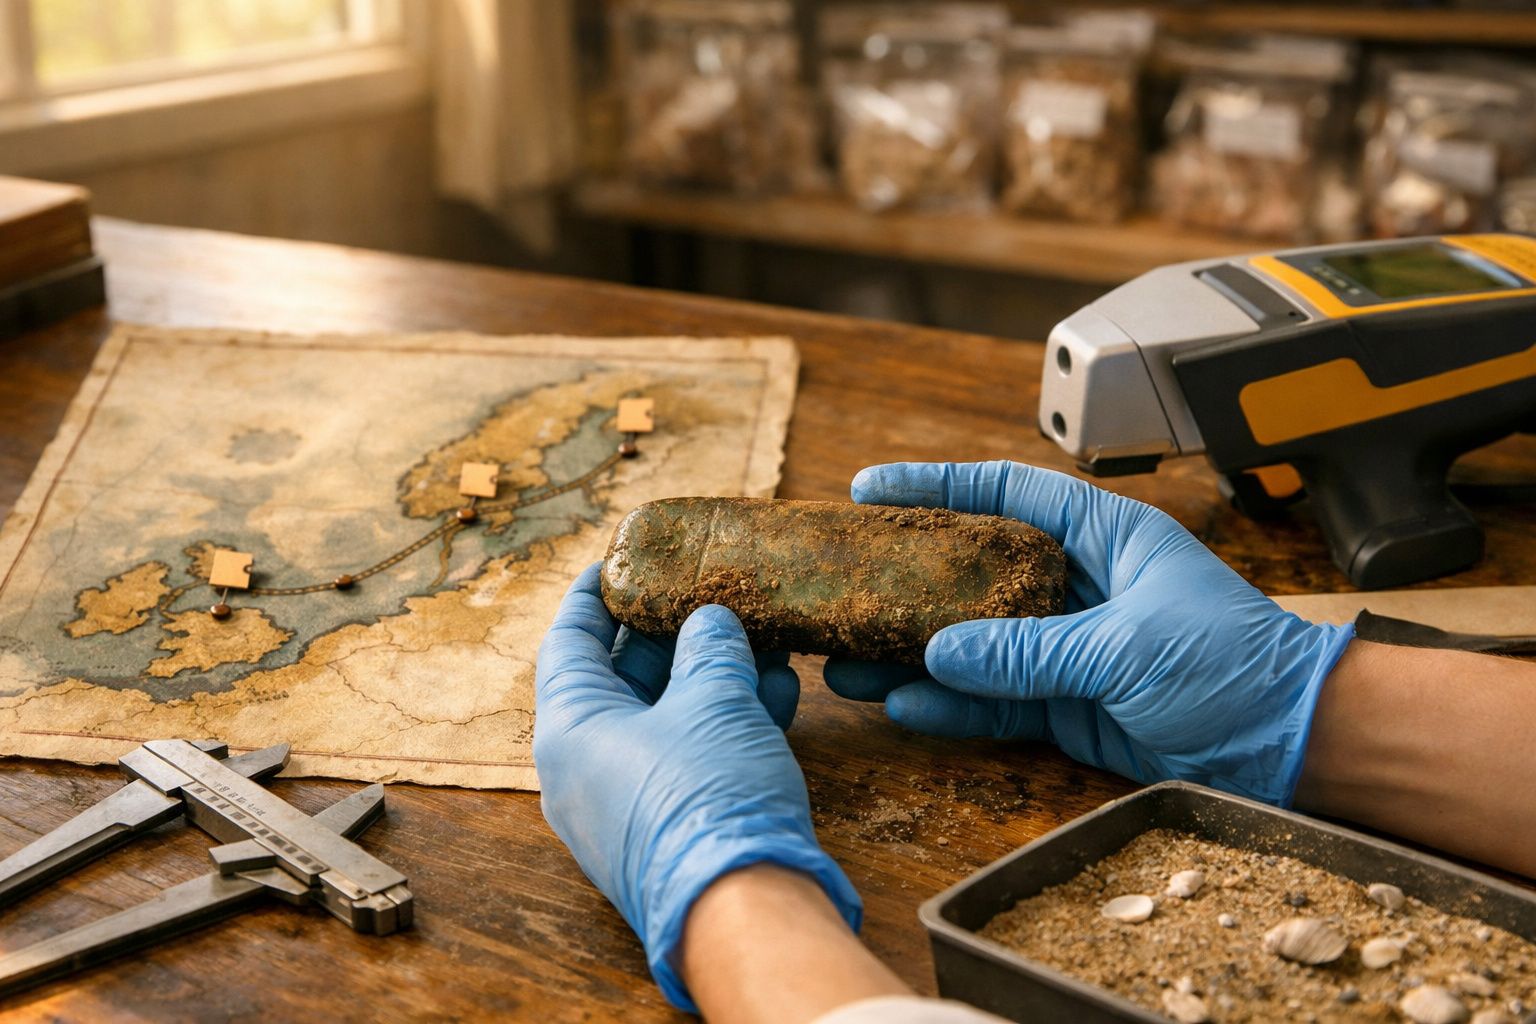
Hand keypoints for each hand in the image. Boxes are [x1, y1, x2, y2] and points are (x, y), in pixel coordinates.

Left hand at [534, 564, 860, 1009]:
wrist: (742, 912)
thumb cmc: (708, 797)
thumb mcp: (714, 701)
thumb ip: (711, 649)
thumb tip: (710, 621)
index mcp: (570, 729)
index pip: (567, 643)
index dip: (593, 596)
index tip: (614, 561)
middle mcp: (587, 767)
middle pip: (622, 680)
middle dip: (673, 634)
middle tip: (705, 591)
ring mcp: (630, 802)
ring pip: (668, 718)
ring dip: (714, 676)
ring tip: (761, 637)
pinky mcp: (673, 828)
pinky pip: (692, 757)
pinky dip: (728, 722)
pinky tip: (780, 692)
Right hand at [824, 461, 1353, 805]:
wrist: (1293, 742)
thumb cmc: (1232, 663)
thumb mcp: (1126, 646)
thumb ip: (1029, 650)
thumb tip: (937, 655)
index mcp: (1102, 535)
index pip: (1006, 494)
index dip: (936, 486)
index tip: (869, 488)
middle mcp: (1076, 583)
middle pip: (972, 569)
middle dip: (906, 578)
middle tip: (841, 581)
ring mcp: (1067, 646)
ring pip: (972, 642)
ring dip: (912, 652)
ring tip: (846, 661)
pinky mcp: (1067, 705)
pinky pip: (994, 700)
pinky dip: (949, 706)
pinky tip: (899, 705)